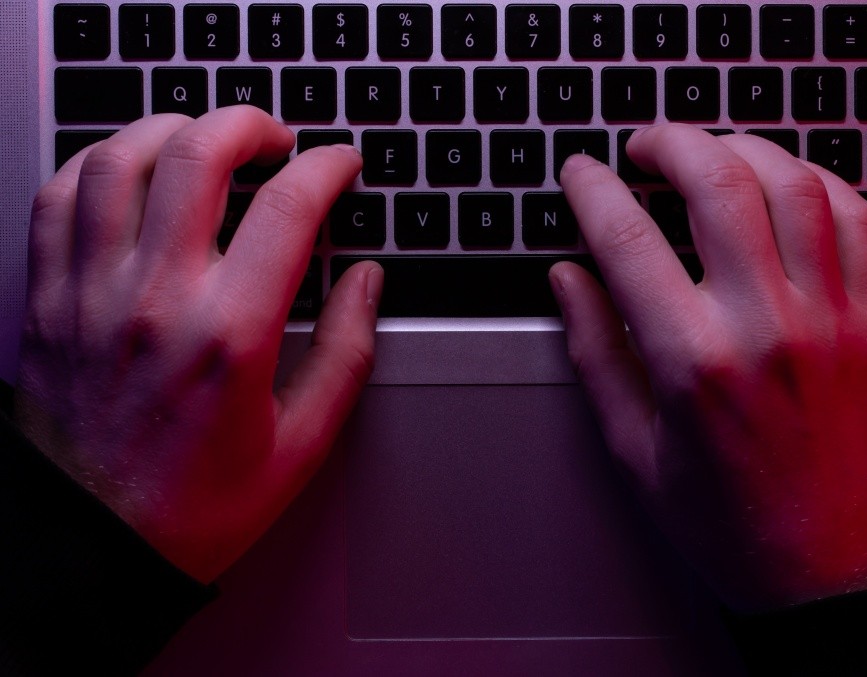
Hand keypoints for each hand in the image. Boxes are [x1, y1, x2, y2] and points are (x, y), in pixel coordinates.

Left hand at [15, 107, 381, 582]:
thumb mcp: (301, 445)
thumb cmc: (195, 507)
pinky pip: (59, 196)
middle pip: (199, 154)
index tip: (341, 166)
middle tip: (277, 140)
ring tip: (204, 139)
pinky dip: (97, 161)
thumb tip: (366, 284)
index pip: (288, 210)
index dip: (327, 169)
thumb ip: (347, 354)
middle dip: (251, 125)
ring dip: (172, 128)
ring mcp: (91, 293)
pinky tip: (129, 169)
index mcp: (230, 336)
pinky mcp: (48, 300)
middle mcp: (155, 301)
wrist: (91, 547)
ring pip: (121, 159)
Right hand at [551, 124, 866, 612]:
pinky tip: (786, 189)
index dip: (593, 190)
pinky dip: (819, 183)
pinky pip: (860, 219)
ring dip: (742, 148)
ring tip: (710, 154)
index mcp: (694, 362)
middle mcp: (767, 326)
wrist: (832, 576)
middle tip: (642, 147)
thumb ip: (597, 353)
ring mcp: (831, 318)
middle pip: (717, 183)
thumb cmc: (732, 525)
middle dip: (669, 143)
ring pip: (793, 184)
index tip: (580, 174)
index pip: (628, 240)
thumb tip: (568, 280)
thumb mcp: (635, 451)